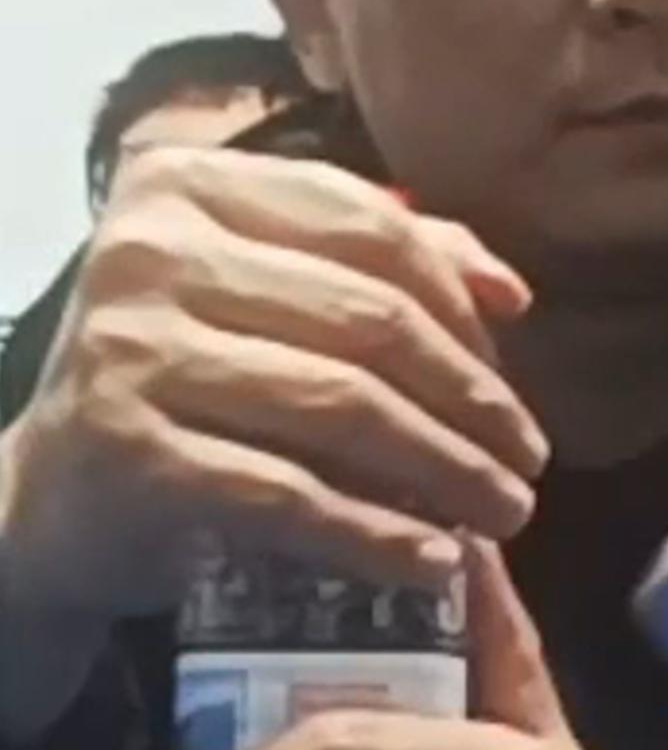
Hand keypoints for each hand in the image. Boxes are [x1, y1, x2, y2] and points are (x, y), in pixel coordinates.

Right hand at [0, 147, 547, 732]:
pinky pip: (290, 495)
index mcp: (187, 187)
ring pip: (344, 407)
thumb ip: (382, 267)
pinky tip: (435, 562)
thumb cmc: (186, 383)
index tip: (515, 374)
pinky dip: (377, 534)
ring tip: (506, 513)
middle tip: (530, 460)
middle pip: (372, 322)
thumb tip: (509, 291)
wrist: (56, 498)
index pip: (372, 230)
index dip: (462, 307)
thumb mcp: (268, 299)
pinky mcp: (129, 451)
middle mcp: (148, 252)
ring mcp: (131, 350)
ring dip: (447, 470)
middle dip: (474, 400)